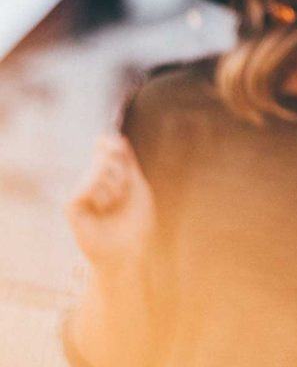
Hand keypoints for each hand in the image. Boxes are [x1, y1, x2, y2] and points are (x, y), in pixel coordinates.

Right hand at [66, 134, 155, 273]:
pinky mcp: (70, 205)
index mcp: (109, 174)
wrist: (129, 250)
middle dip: (121, 173)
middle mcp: (92, 180)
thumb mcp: (136, 185)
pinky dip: (100, 198)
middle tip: (122, 195)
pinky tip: (100, 211)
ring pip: (97, 171)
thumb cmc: (135, 220)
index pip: (105, 147)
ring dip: (115, 189)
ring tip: (112, 207)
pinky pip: (85, 187)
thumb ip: (126, 161)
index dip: (110, 144)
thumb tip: (117, 138)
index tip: (116, 146)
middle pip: (106, 156)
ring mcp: (80, 192)